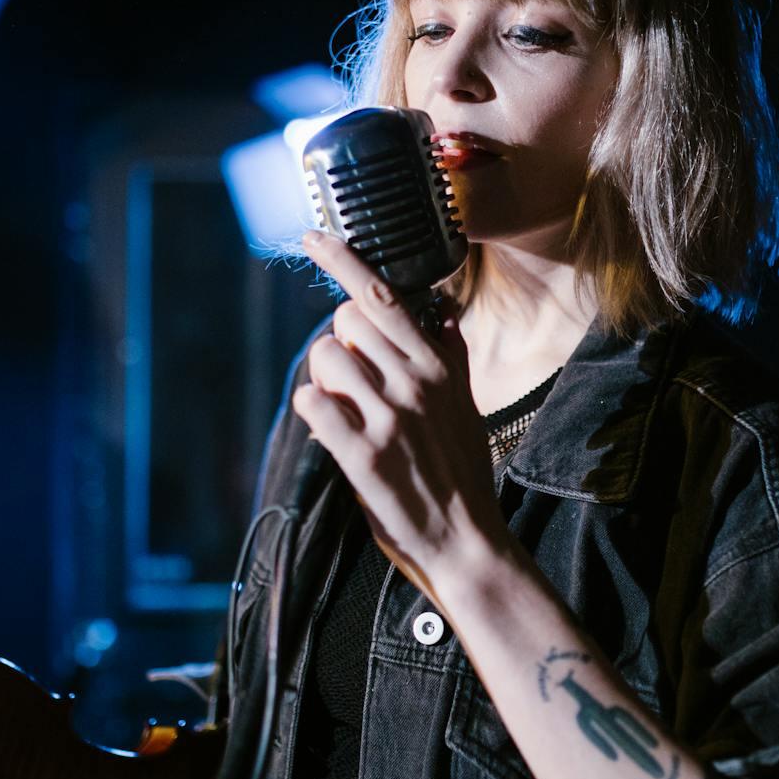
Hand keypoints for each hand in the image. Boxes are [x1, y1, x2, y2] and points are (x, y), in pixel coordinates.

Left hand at [292, 229, 509, 604]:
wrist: (467, 541)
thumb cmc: (462, 472)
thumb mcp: (466, 406)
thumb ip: (451, 356)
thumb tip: (443, 314)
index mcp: (438, 365)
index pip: (383, 294)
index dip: (342, 259)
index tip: (312, 237)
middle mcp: (414, 382)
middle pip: (344, 319)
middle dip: (336, 341)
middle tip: (349, 377)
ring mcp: (388, 417)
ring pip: (323, 357)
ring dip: (323, 379)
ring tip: (344, 408)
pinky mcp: (362, 455)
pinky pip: (311, 403)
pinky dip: (312, 411)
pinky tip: (332, 429)